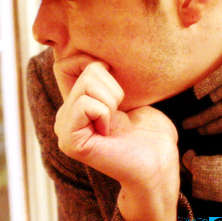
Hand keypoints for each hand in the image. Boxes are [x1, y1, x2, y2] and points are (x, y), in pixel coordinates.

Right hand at [53, 55, 179, 220]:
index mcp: (75, 105)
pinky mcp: (69, 142)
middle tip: (120, 115)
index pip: (66, 63)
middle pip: (85, 71)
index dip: (92, 62)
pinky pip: (86, 104)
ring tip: (115, 124)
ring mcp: (63, 130)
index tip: (115, 87)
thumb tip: (92, 57)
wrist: (158, 163)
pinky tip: (110, 132)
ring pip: (87, 84)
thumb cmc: (149, 132)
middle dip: (114, 88)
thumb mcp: (127, 94)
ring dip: (112, 101)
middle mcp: (64, 116)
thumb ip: (105, 77)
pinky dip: (106, 113)